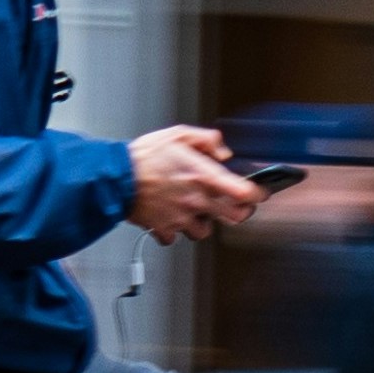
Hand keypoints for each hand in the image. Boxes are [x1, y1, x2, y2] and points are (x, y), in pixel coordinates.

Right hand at [126, 126, 258, 244]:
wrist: (115, 177)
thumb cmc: (144, 156)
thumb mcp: (178, 135)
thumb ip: (207, 140)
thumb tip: (223, 151)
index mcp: (203, 176)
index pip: (244, 192)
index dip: (257, 193)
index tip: (258, 192)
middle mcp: (196, 200)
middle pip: (234, 217)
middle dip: (237, 212)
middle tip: (233, 205)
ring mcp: (181, 217)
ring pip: (205, 232)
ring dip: (203, 223)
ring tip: (195, 211)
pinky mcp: (164, 229)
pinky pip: (175, 238)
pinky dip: (174, 231)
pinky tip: (170, 218)